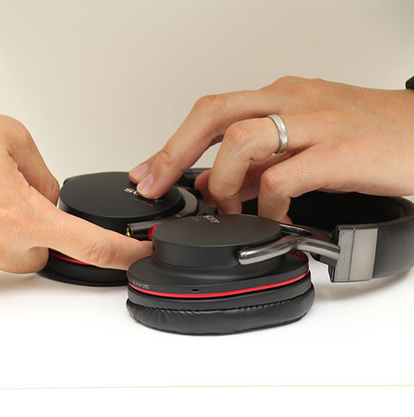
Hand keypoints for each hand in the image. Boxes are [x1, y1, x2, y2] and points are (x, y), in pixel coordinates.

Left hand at [130, 76, 413, 221]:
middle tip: (157, 186)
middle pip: (215, 113)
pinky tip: (270, 217)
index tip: (147, 174)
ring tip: (227, 207)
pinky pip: (285, 176)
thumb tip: (216, 182)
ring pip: (243, 137)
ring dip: (223, 179)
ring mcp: (317, 122)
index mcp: (281, 97)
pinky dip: (266, 203)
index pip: (212, 112)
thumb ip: (260, 163)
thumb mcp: (305, 145)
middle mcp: (293, 101)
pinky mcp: (341, 151)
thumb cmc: (371, 137)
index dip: (172, 144)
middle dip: (174, 152)